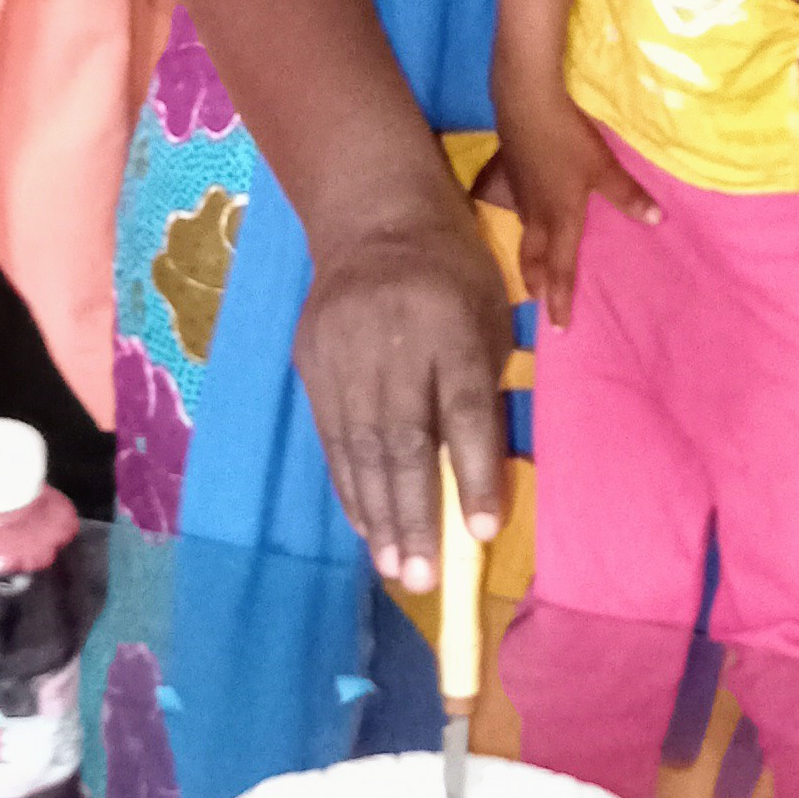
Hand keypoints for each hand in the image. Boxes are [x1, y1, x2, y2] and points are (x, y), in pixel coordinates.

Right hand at [294, 195, 510, 587]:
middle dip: (411, 515)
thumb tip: (479, 482)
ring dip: (377, 514)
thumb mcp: (487, 318)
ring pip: (358, 447)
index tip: (483, 532)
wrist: (373, 219)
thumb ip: (483, 391)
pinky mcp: (311, 362)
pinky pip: (331, 437)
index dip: (475, 473)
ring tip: (393, 567)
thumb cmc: (452, 275)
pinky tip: (365, 525)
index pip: (463, 410)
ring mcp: (341, 353)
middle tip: (421, 578)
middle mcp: (389, 342)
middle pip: (401, 440)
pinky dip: (350, 486)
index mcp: (448, 325)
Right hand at [491, 87, 655, 326]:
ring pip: (522, 236)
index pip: (559, 270)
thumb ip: (628, 195)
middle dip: (536, 283)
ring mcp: (520, 194)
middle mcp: (535, 214)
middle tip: (537, 303)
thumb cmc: (567, 139)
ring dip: (527, 258)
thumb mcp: (604, 167)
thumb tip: (657, 220)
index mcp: (559, 219)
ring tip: (532, 269)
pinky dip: (524, 227)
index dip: (559, 300)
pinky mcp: (513, 173)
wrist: (525, 103)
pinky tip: (529, 215)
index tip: (558, 328)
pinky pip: (518, 212)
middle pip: (532, 259)